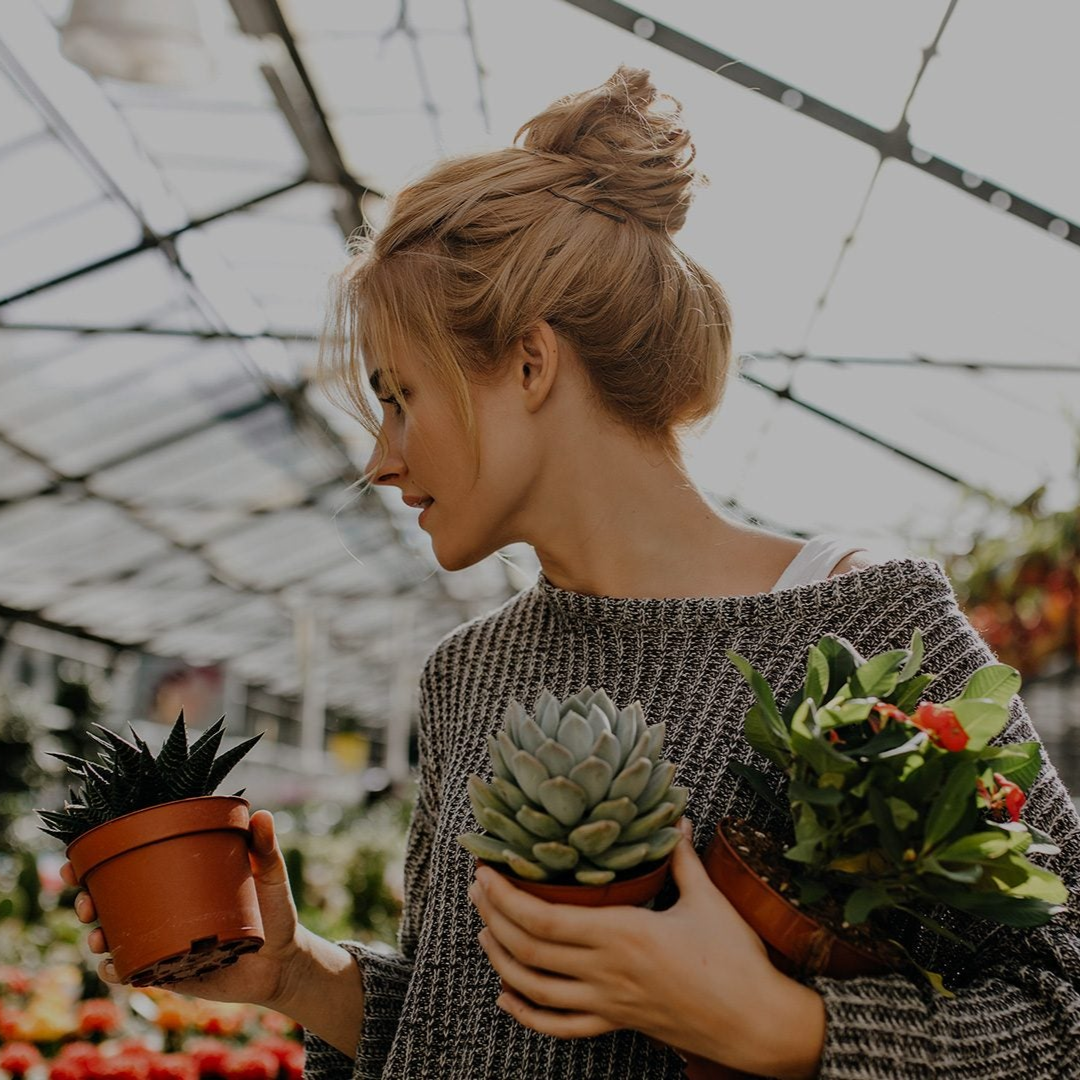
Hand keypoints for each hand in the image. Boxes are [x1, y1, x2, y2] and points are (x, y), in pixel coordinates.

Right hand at [61, 810, 302, 1009]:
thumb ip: (267, 848)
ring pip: (116, 937)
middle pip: (112, 901)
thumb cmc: (274, 910)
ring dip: (96, 936)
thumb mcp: (271, 876)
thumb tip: (262, 816)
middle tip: (87, 902)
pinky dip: (117, 971)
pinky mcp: (169, 972)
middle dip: (87, 900)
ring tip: (99, 935)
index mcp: (179, 877)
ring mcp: (163, 940)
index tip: (73, 862)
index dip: (96, 863)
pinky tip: (112, 968)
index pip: (133, 864)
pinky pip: (133, 973)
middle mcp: (164, 908)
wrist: (283, 961)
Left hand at [468, 818, 825, 1078]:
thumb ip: (683, 859)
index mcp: (624, 934)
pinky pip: (561, 1026)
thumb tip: (678, 819)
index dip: (507, 898)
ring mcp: (609, 1002)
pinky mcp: (618, 1023)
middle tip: (477, 890)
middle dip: (494, 918)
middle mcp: (607, 971)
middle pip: (530, 949)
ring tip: (484, 932)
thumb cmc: (736, 959)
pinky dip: (527, 1013)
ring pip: (536, 988)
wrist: (756, 1023)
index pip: (546, 919)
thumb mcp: (708, 900)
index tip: (486, 874)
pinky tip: (507, 996)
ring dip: (502, 959)